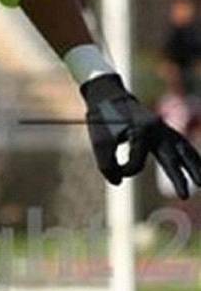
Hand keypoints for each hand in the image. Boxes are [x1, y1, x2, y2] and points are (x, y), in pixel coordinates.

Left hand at [82, 73, 200, 198]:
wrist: (106, 94)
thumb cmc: (102, 118)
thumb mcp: (99, 141)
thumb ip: (106, 165)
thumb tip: (118, 182)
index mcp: (140, 131)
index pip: (136, 163)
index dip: (125, 170)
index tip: (116, 171)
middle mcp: (155, 129)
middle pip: (171, 157)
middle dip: (177, 178)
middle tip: (184, 196)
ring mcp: (162, 127)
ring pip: (183, 149)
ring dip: (193, 166)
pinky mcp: (163, 128)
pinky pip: (181, 143)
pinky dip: (190, 155)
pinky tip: (196, 165)